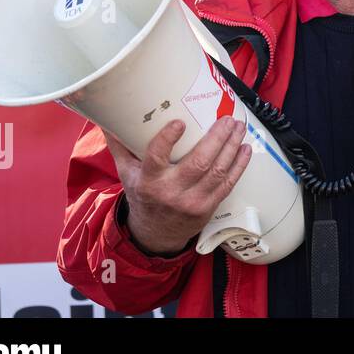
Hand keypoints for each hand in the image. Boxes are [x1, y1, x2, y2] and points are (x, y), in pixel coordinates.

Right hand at [105, 117, 251, 255]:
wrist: (155, 234)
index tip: (179, 122)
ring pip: (218, 171)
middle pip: (199, 162)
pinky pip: (228, 184)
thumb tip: (109, 119)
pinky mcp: (208, 208)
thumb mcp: (127, 174)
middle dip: (217, 138)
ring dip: (232, 147)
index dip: (167, 139)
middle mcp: (171, 192)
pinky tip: (245, 148)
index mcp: (148, 182)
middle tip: (226, 119)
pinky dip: (239, 165)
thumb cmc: (142, 195)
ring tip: (238, 127)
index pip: (156, 158)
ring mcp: (192, 202)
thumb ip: (120, 147)